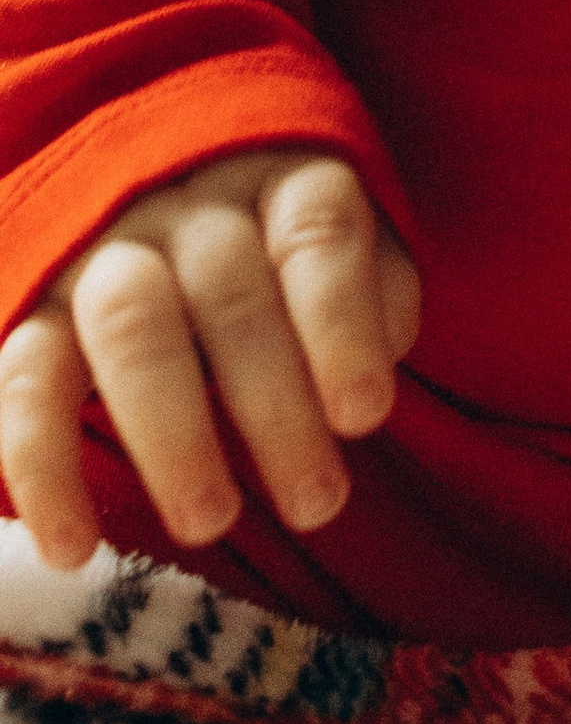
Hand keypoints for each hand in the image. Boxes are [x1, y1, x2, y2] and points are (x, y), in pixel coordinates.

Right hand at [0, 144, 420, 572]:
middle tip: (316, 505)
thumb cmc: (262, 235)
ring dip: (172, 433)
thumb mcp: (327, 236)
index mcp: (275, 174)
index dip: (341, 323)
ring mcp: (99, 248)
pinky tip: (75, 549)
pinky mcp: (25, 301)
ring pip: (130, 327)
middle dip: (275, 405)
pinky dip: (43, 470)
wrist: (131, 183)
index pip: (316, 230)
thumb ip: (370, 284)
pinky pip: (24, 379)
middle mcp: (185, 201)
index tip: (364, 417)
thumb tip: (382, 352)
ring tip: (211, 523)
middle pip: (231, 292)